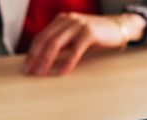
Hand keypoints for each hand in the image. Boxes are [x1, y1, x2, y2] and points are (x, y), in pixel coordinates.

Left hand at [23, 13, 141, 75]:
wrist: (120, 28)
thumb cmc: (98, 36)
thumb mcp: (77, 38)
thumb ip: (64, 45)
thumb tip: (47, 60)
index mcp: (61, 20)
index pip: (41, 36)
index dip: (32, 52)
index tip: (26, 66)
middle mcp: (67, 20)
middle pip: (45, 39)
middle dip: (35, 57)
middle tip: (29, 72)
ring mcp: (78, 25)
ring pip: (56, 44)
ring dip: (46, 60)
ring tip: (41, 73)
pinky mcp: (89, 33)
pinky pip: (75, 50)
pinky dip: (67, 62)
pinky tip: (61, 72)